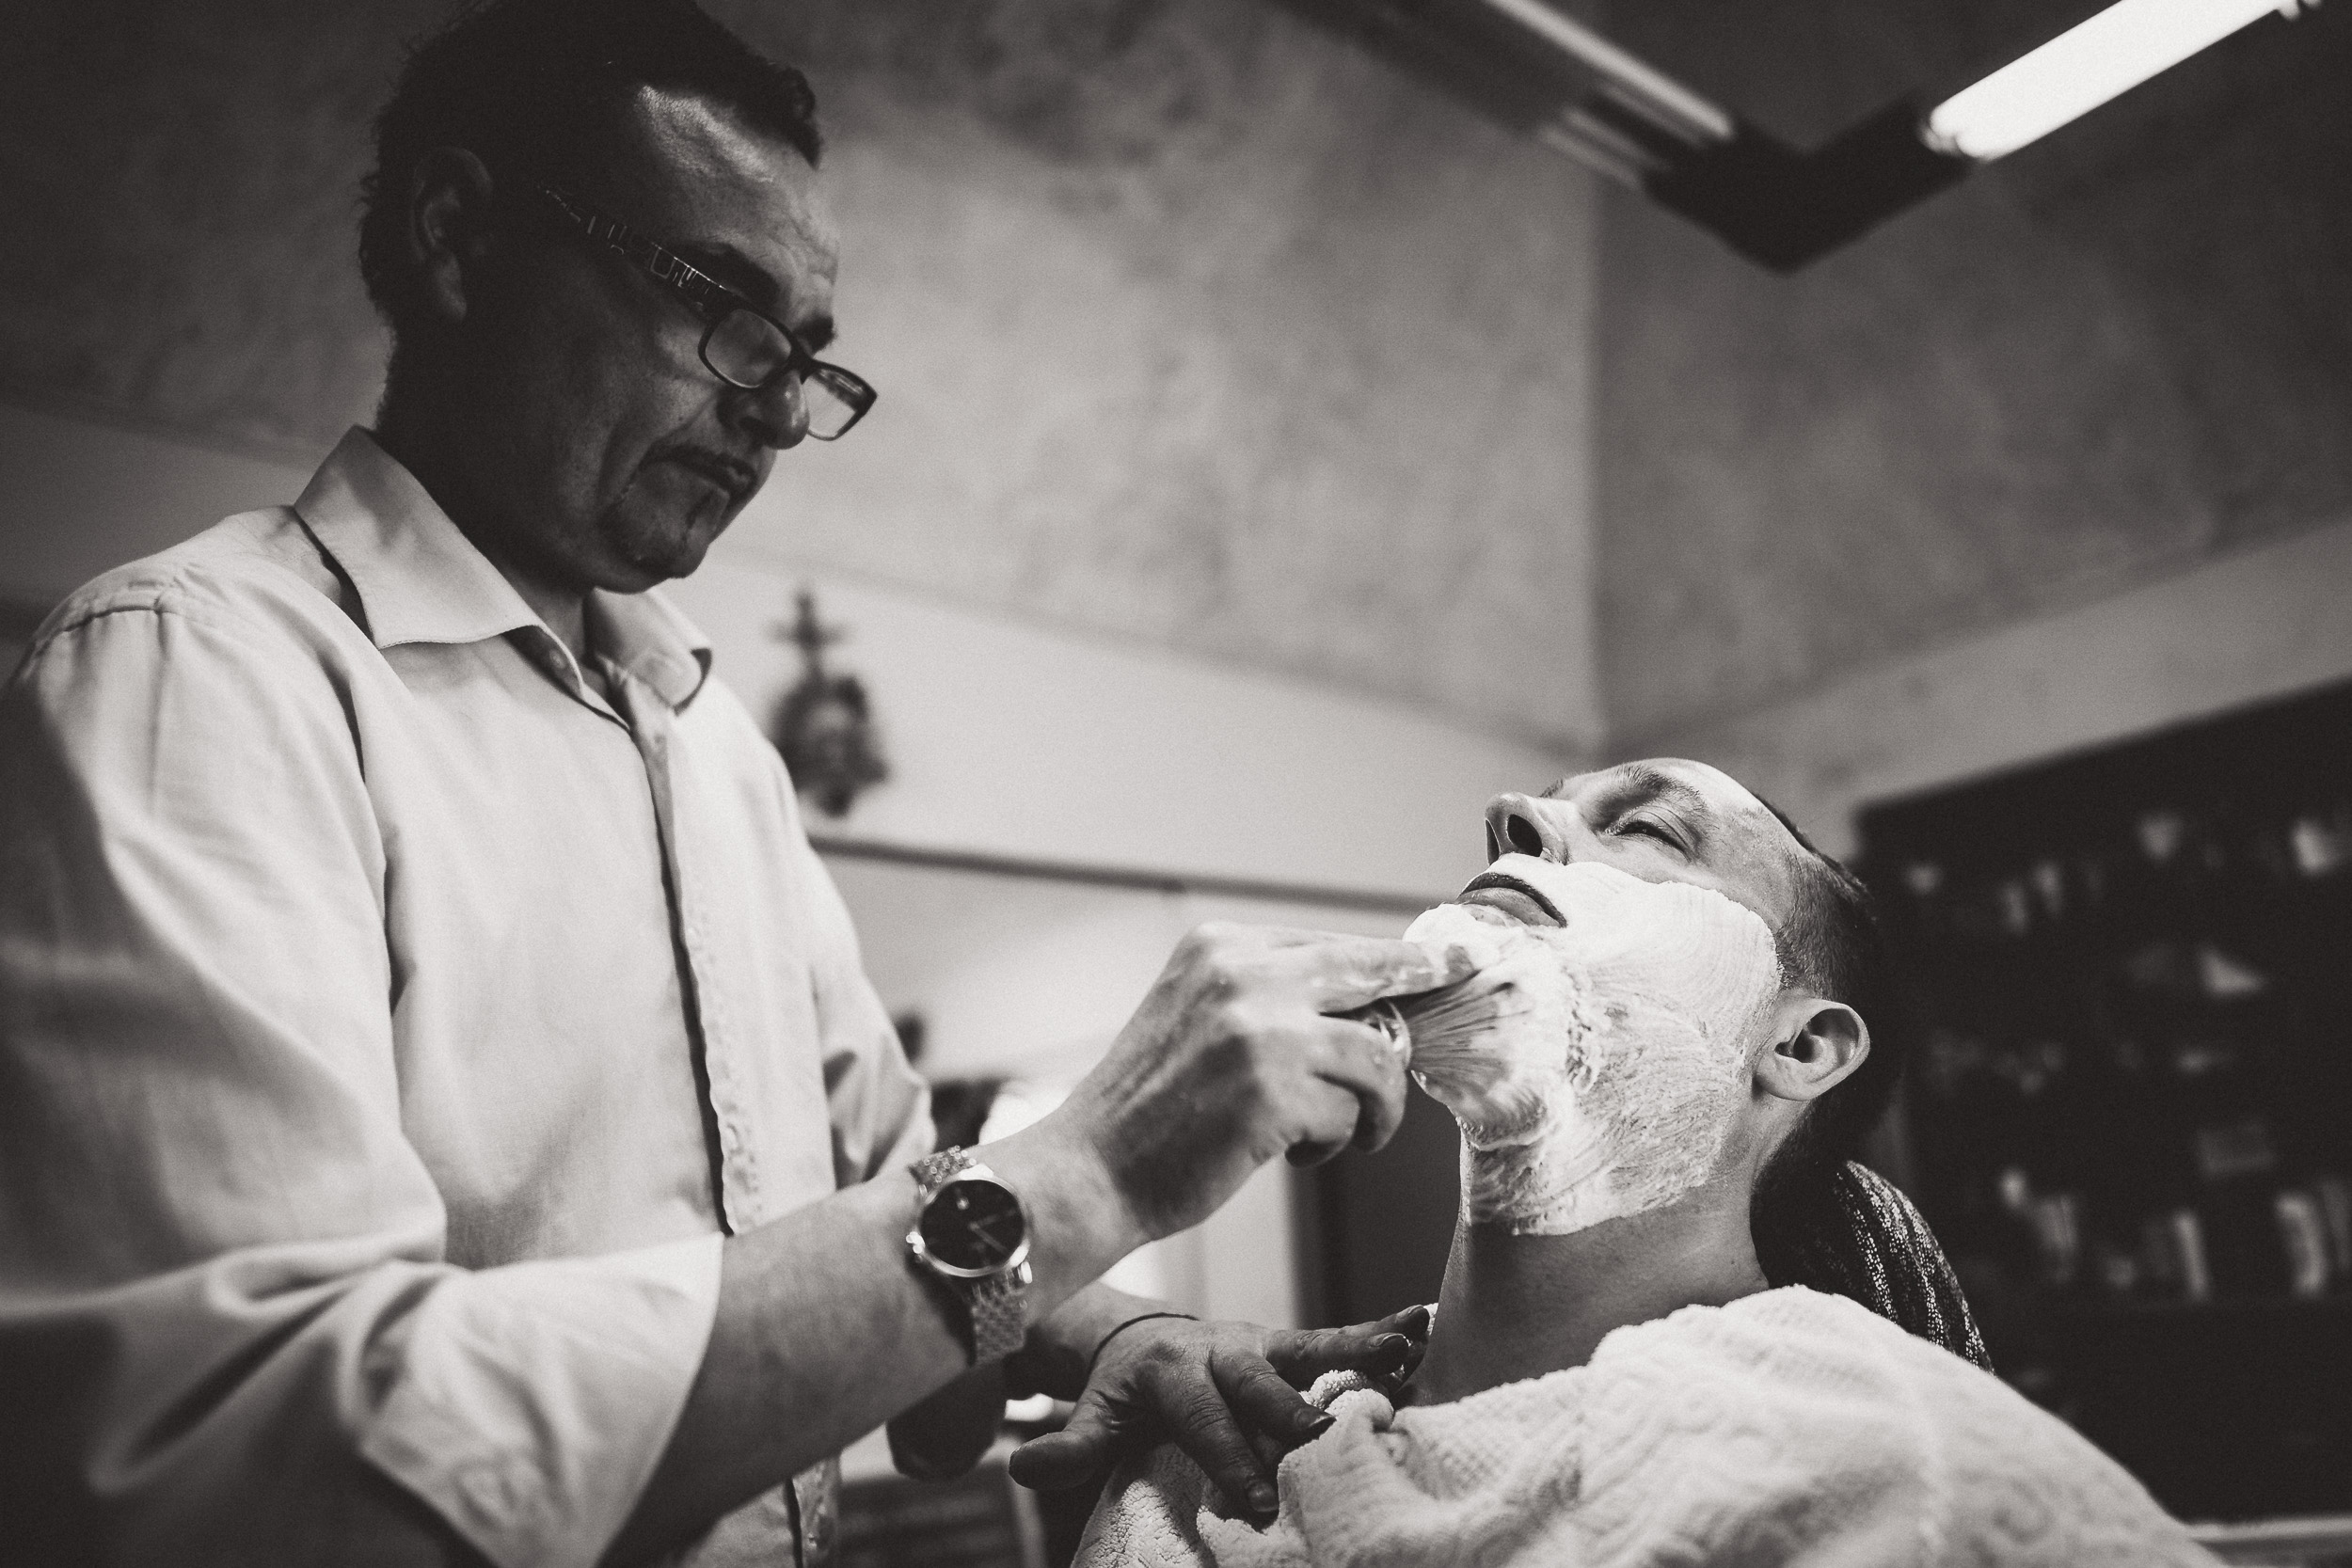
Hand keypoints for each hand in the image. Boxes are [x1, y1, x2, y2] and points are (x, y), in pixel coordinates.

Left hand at [1005, 1305, 1432, 1515]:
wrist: (1144, 1334)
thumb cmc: (1127, 1389)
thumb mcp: (1096, 1413)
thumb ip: (1073, 1444)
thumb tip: (1024, 1466)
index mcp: (1173, 1374)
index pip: (1203, 1421)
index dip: (1227, 1459)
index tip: (1254, 1501)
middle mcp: (1222, 1350)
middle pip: (1260, 1386)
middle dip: (1293, 1416)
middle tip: (1327, 1443)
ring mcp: (1261, 1342)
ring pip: (1309, 1348)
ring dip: (1356, 1352)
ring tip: (1404, 1353)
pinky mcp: (1290, 1342)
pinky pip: (1337, 1337)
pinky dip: (1380, 1330)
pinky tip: (1423, 1326)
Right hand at [1048, 923, 1470, 1240]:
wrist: (1090, 1171)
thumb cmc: (1149, 1109)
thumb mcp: (1196, 1018)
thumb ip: (1267, 998)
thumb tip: (1371, 1007)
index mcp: (1218, 948)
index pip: (1332, 945)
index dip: (1395, 960)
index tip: (1449, 956)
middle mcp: (1240, 975)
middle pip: (1370, 972)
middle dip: (1427, 983)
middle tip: (1465, 982)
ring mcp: (1259, 1031)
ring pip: (1375, 1057)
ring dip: (1375, 1107)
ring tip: (1345, 1136)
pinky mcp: (1272, 1094)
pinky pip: (1350, 1115)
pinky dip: (1336, 1144)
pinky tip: (1296, 1154)